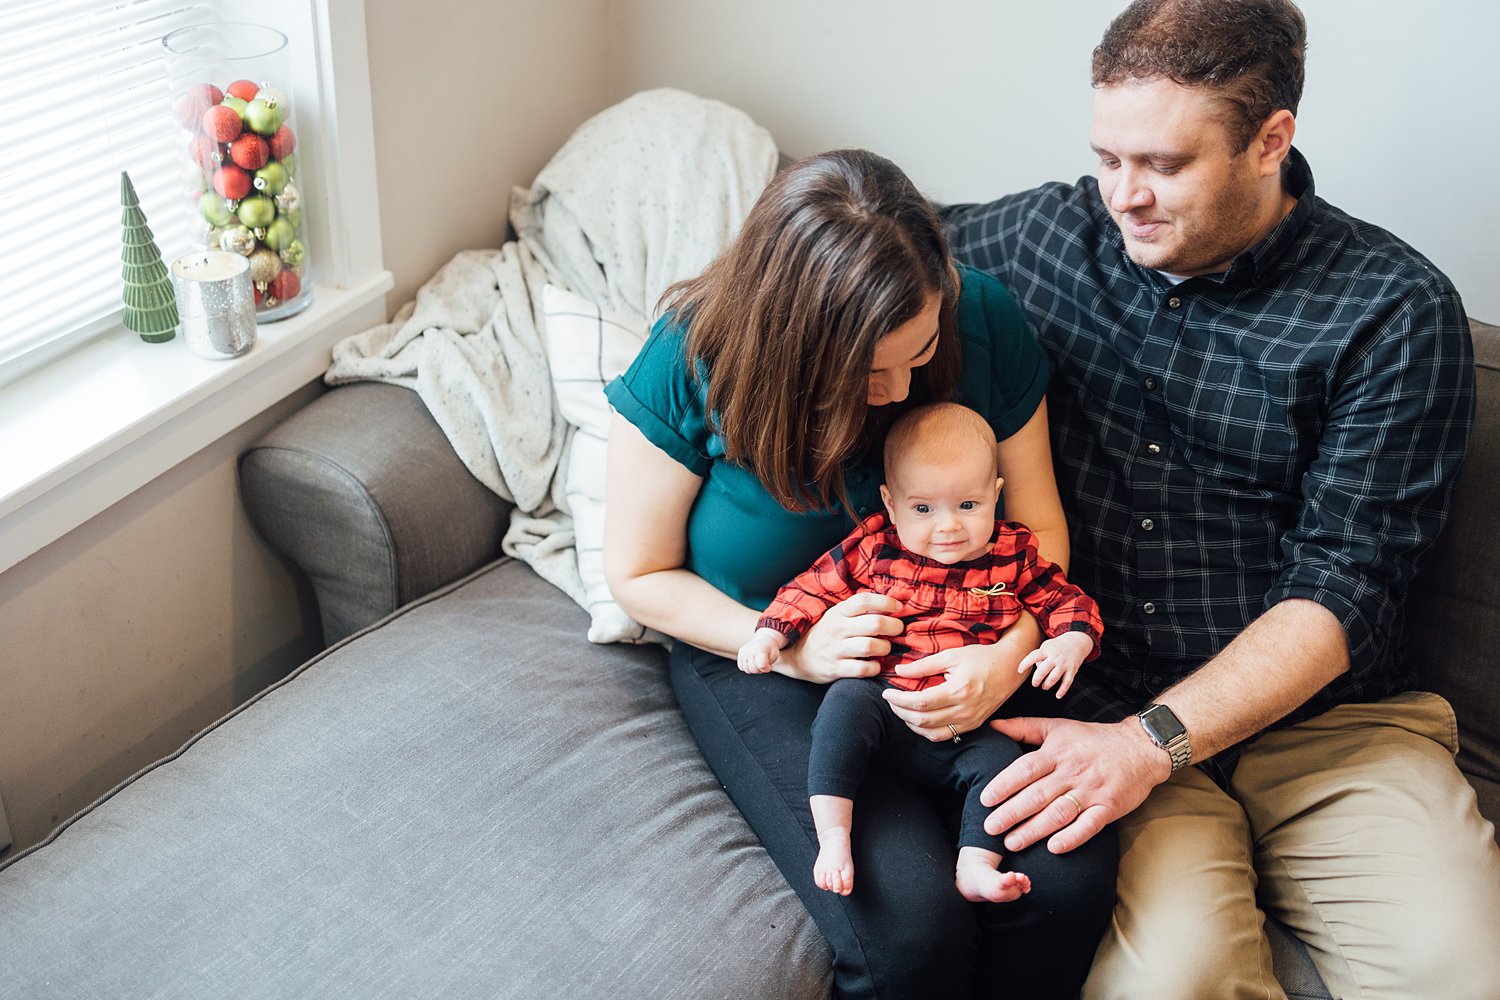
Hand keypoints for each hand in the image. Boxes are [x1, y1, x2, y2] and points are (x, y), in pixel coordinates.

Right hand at [737, 636, 778, 674]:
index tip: (770, 665)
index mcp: (760, 649)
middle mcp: (750, 650)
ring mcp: (743, 652)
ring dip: (754, 670)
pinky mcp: (740, 654)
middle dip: (761, 670)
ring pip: (747, 670)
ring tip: (758, 663)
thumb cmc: (770, 650)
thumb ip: (767, 666)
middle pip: (754, 670)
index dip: (767, 668)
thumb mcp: (775, 656)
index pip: (761, 665)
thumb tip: (759, 668)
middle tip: (765, 664)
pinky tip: (753, 662)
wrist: (763, 640)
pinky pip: (742, 668)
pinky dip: (748, 668)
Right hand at [778, 592, 901, 683]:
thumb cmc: (827, 634)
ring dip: (886, 647)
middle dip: (894, 626)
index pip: (864, 600)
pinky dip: (875, 667)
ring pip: (871, 646)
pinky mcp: (835, 669)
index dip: (886, 602)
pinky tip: (875, 664)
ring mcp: (835, 650)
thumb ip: (860, 610)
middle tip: (898, 629)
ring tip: (885, 647)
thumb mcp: (838, 616)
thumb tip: (892, 603)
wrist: (798, 657)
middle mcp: (836, 628)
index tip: (898, 607)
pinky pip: (864, 669)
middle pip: (874, 623)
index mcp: (838, 612)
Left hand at [883, 640, 1027, 740]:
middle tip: (890, 701)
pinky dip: (927, 731)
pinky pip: (944, 735)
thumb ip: (923, 665)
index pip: (920, 702)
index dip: (899, 700)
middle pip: (923, 720)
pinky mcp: (972, 725)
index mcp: (959, 690)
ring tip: (901, 710)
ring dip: (911, 724)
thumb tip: (899, 671)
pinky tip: (918, 719)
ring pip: (932, 733)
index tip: (887, 692)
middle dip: (900, 712)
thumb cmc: (981, 658)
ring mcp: (970, 721)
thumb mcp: (951, 655)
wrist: (1010, 668)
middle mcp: (965, 710)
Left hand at [978, 716, 1171, 852]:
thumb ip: (1024, 727)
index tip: (985, 799)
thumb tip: (992, 724)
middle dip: (1012, 813)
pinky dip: (1072, 837)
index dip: (1004, 784)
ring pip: (1058, 813)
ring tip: (1012, 842)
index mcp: (1058, 752)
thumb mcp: (1058, 727)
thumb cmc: (1093, 739)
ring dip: (1034, 830)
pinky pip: (1089, 825)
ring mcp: (1092, 791)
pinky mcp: (1109, 807)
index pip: (1026, 769)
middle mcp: (1073, 772)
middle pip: (1038, 794)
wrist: (1141, 748)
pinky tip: (1053, 848)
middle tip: (990, 828)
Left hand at [1016, 632, 1091, 697]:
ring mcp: (1064, 664)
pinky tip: (1058, 695)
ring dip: (1047, 684)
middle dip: (1036, 679)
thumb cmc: (1057, 646)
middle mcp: (1055, 657)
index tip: (1019, 670)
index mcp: (1047, 651)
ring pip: (1054, 677)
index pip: (1034, 657)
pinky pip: (1067, 682)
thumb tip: (1035, 668)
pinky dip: (1062, 690)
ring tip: (1044, 686)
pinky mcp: (1072, 670)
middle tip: (1035, 683)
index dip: (1025, 664)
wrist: (1076, 642)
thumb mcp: (1046, 646)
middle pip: (1043, 670)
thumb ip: (1039, 657)